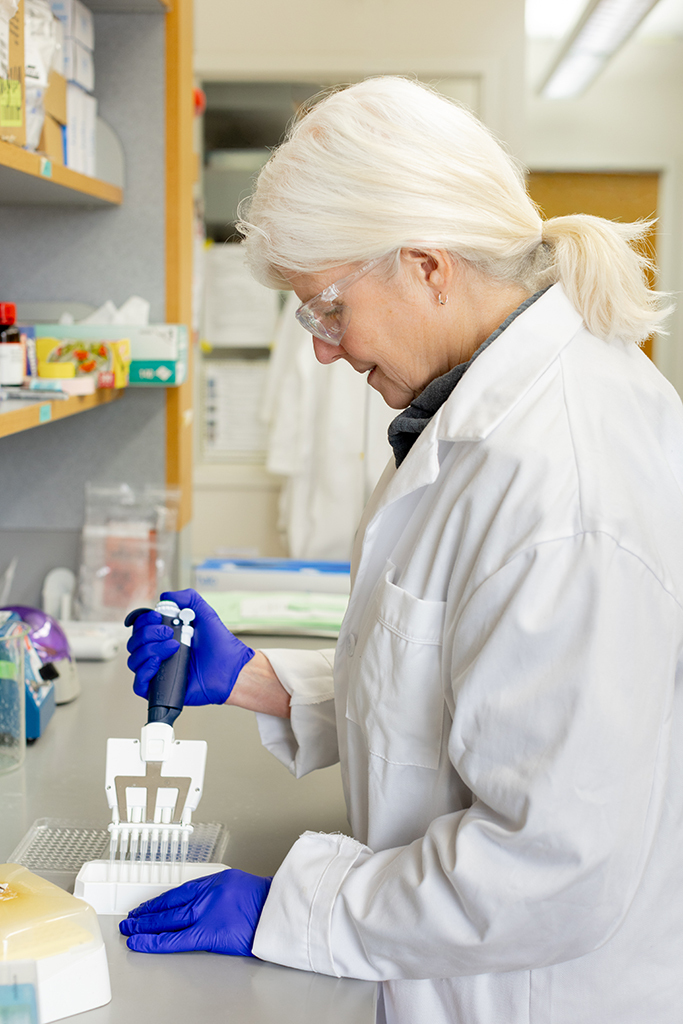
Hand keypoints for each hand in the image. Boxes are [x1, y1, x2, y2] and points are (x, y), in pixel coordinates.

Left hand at [119, 869, 271, 955]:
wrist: (279, 909)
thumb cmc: (267, 901)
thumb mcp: (240, 886)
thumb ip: (220, 895)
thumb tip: (207, 906)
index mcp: (214, 881)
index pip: (179, 891)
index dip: (160, 900)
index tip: (148, 905)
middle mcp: (205, 895)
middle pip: (169, 905)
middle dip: (147, 912)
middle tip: (132, 917)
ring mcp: (204, 914)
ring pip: (166, 920)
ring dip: (145, 925)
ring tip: (130, 928)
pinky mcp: (207, 934)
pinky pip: (173, 939)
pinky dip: (154, 941)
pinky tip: (140, 942)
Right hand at [126, 588, 254, 704]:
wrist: (231, 668)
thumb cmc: (220, 645)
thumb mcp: (205, 614)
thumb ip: (188, 598)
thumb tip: (165, 596)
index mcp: (164, 637)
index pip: (140, 628)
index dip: (144, 621)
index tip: (158, 617)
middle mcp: (158, 653)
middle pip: (134, 643)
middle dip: (149, 634)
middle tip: (170, 633)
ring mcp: (159, 671)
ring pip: (134, 661)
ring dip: (149, 650)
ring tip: (173, 647)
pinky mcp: (161, 689)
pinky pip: (138, 685)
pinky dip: (143, 672)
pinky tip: (157, 663)